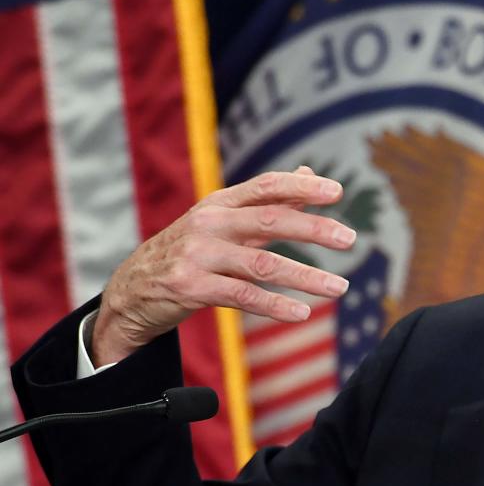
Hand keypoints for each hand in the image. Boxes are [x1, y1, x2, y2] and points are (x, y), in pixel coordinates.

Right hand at [91, 167, 355, 366]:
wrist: (131, 290)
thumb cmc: (189, 250)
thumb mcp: (222, 219)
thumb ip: (267, 200)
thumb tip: (308, 173)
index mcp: (220, 202)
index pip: (266, 186)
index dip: (302, 187)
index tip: (337, 192)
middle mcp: (209, 222)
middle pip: (270, 220)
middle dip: (314, 229)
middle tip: (350, 239)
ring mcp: (198, 255)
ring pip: (263, 264)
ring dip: (306, 277)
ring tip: (340, 288)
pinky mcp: (191, 287)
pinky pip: (243, 296)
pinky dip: (275, 305)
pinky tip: (302, 313)